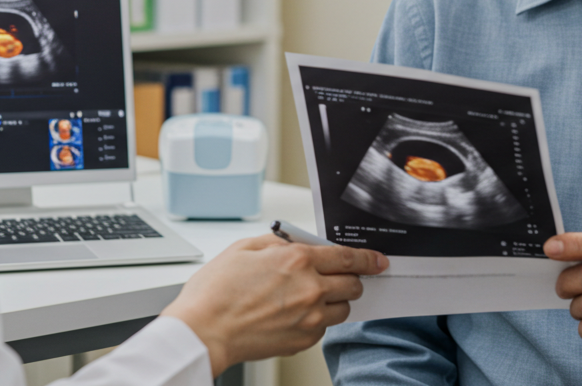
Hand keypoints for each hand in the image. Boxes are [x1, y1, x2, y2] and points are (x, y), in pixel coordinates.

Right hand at [161, 235, 388, 375]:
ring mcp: (308, 317)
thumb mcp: (244, 248)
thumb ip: (277, 242)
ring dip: (335, 300)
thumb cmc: (215, 292)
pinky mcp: (302, 340)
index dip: (369, 258)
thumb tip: (294, 243)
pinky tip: (296, 314)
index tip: (378, 260)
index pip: (348, 257)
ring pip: (343, 309)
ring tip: (312, 297)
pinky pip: (324, 327)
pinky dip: (317, 319)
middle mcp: (309, 289)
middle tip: (337, 277)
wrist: (203, 331)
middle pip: (352, 284)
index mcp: (297, 261)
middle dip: (350, 278)